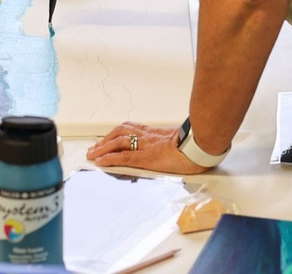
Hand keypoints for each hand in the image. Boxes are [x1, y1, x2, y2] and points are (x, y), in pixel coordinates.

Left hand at [86, 122, 207, 174]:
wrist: (199, 146)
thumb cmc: (194, 144)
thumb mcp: (180, 139)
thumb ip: (172, 141)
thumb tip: (176, 145)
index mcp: (154, 132)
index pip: (129, 129)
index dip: (115, 134)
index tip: (108, 139)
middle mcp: (146, 136)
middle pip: (119, 134)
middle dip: (104, 141)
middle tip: (94, 148)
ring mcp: (144, 146)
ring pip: (117, 144)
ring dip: (102, 149)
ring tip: (93, 155)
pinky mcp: (145, 158)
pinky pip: (123, 157)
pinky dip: (109, 158)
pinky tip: (101, 162)